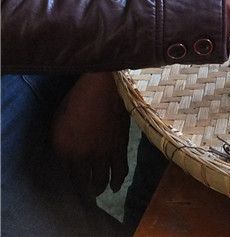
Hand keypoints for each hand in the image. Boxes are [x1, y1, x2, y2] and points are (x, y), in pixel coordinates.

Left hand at [51, 73, 129, 198]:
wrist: (103, 87)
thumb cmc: (77, 99)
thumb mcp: (58, 120)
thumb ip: (61, 141)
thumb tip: (65, 153)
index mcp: (64, 149)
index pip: (66, 174)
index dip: (70, 181)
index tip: (72, 185)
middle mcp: (83, 156)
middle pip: (85, 181)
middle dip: (86, 190)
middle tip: (87, 194)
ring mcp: (103, 153)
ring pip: (103, 179)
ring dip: (101, 188)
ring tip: (100, 191)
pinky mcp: (120, 147)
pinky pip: (120, 169)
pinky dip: (118, 180)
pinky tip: (116, 186)